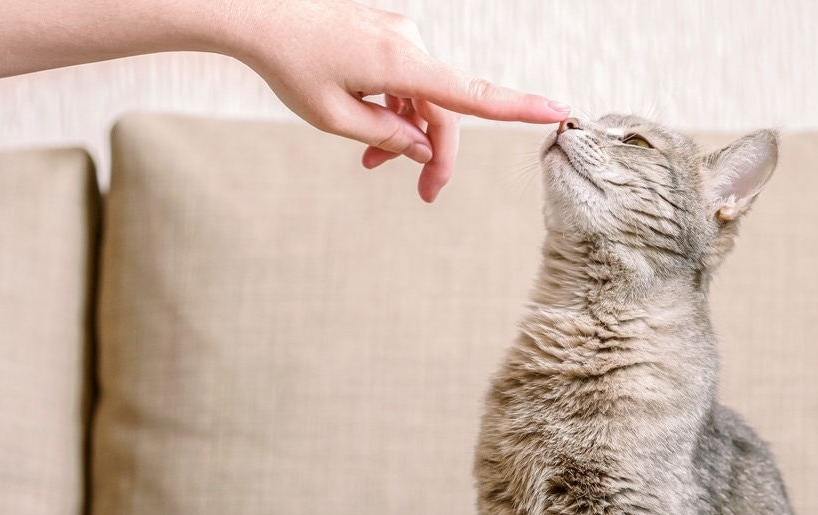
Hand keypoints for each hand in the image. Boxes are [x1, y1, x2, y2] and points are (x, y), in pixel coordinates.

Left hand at [226, 0, 569, 201]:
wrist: (258, 14)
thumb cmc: (290, 64)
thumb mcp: (335, 117)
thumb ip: (386, 136)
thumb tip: (423, 147)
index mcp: (403, 66)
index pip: (472, 96)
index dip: (519, 108)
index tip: (559, 110)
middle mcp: (410, 45)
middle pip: (444, 109)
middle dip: (434, 153)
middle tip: (426, 195)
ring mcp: (399, 35)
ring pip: (421, 95)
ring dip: (405, 133)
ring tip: (371, 165)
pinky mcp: (385, 33)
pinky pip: (403, 78)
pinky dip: (392, 107)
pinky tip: (368, 130)